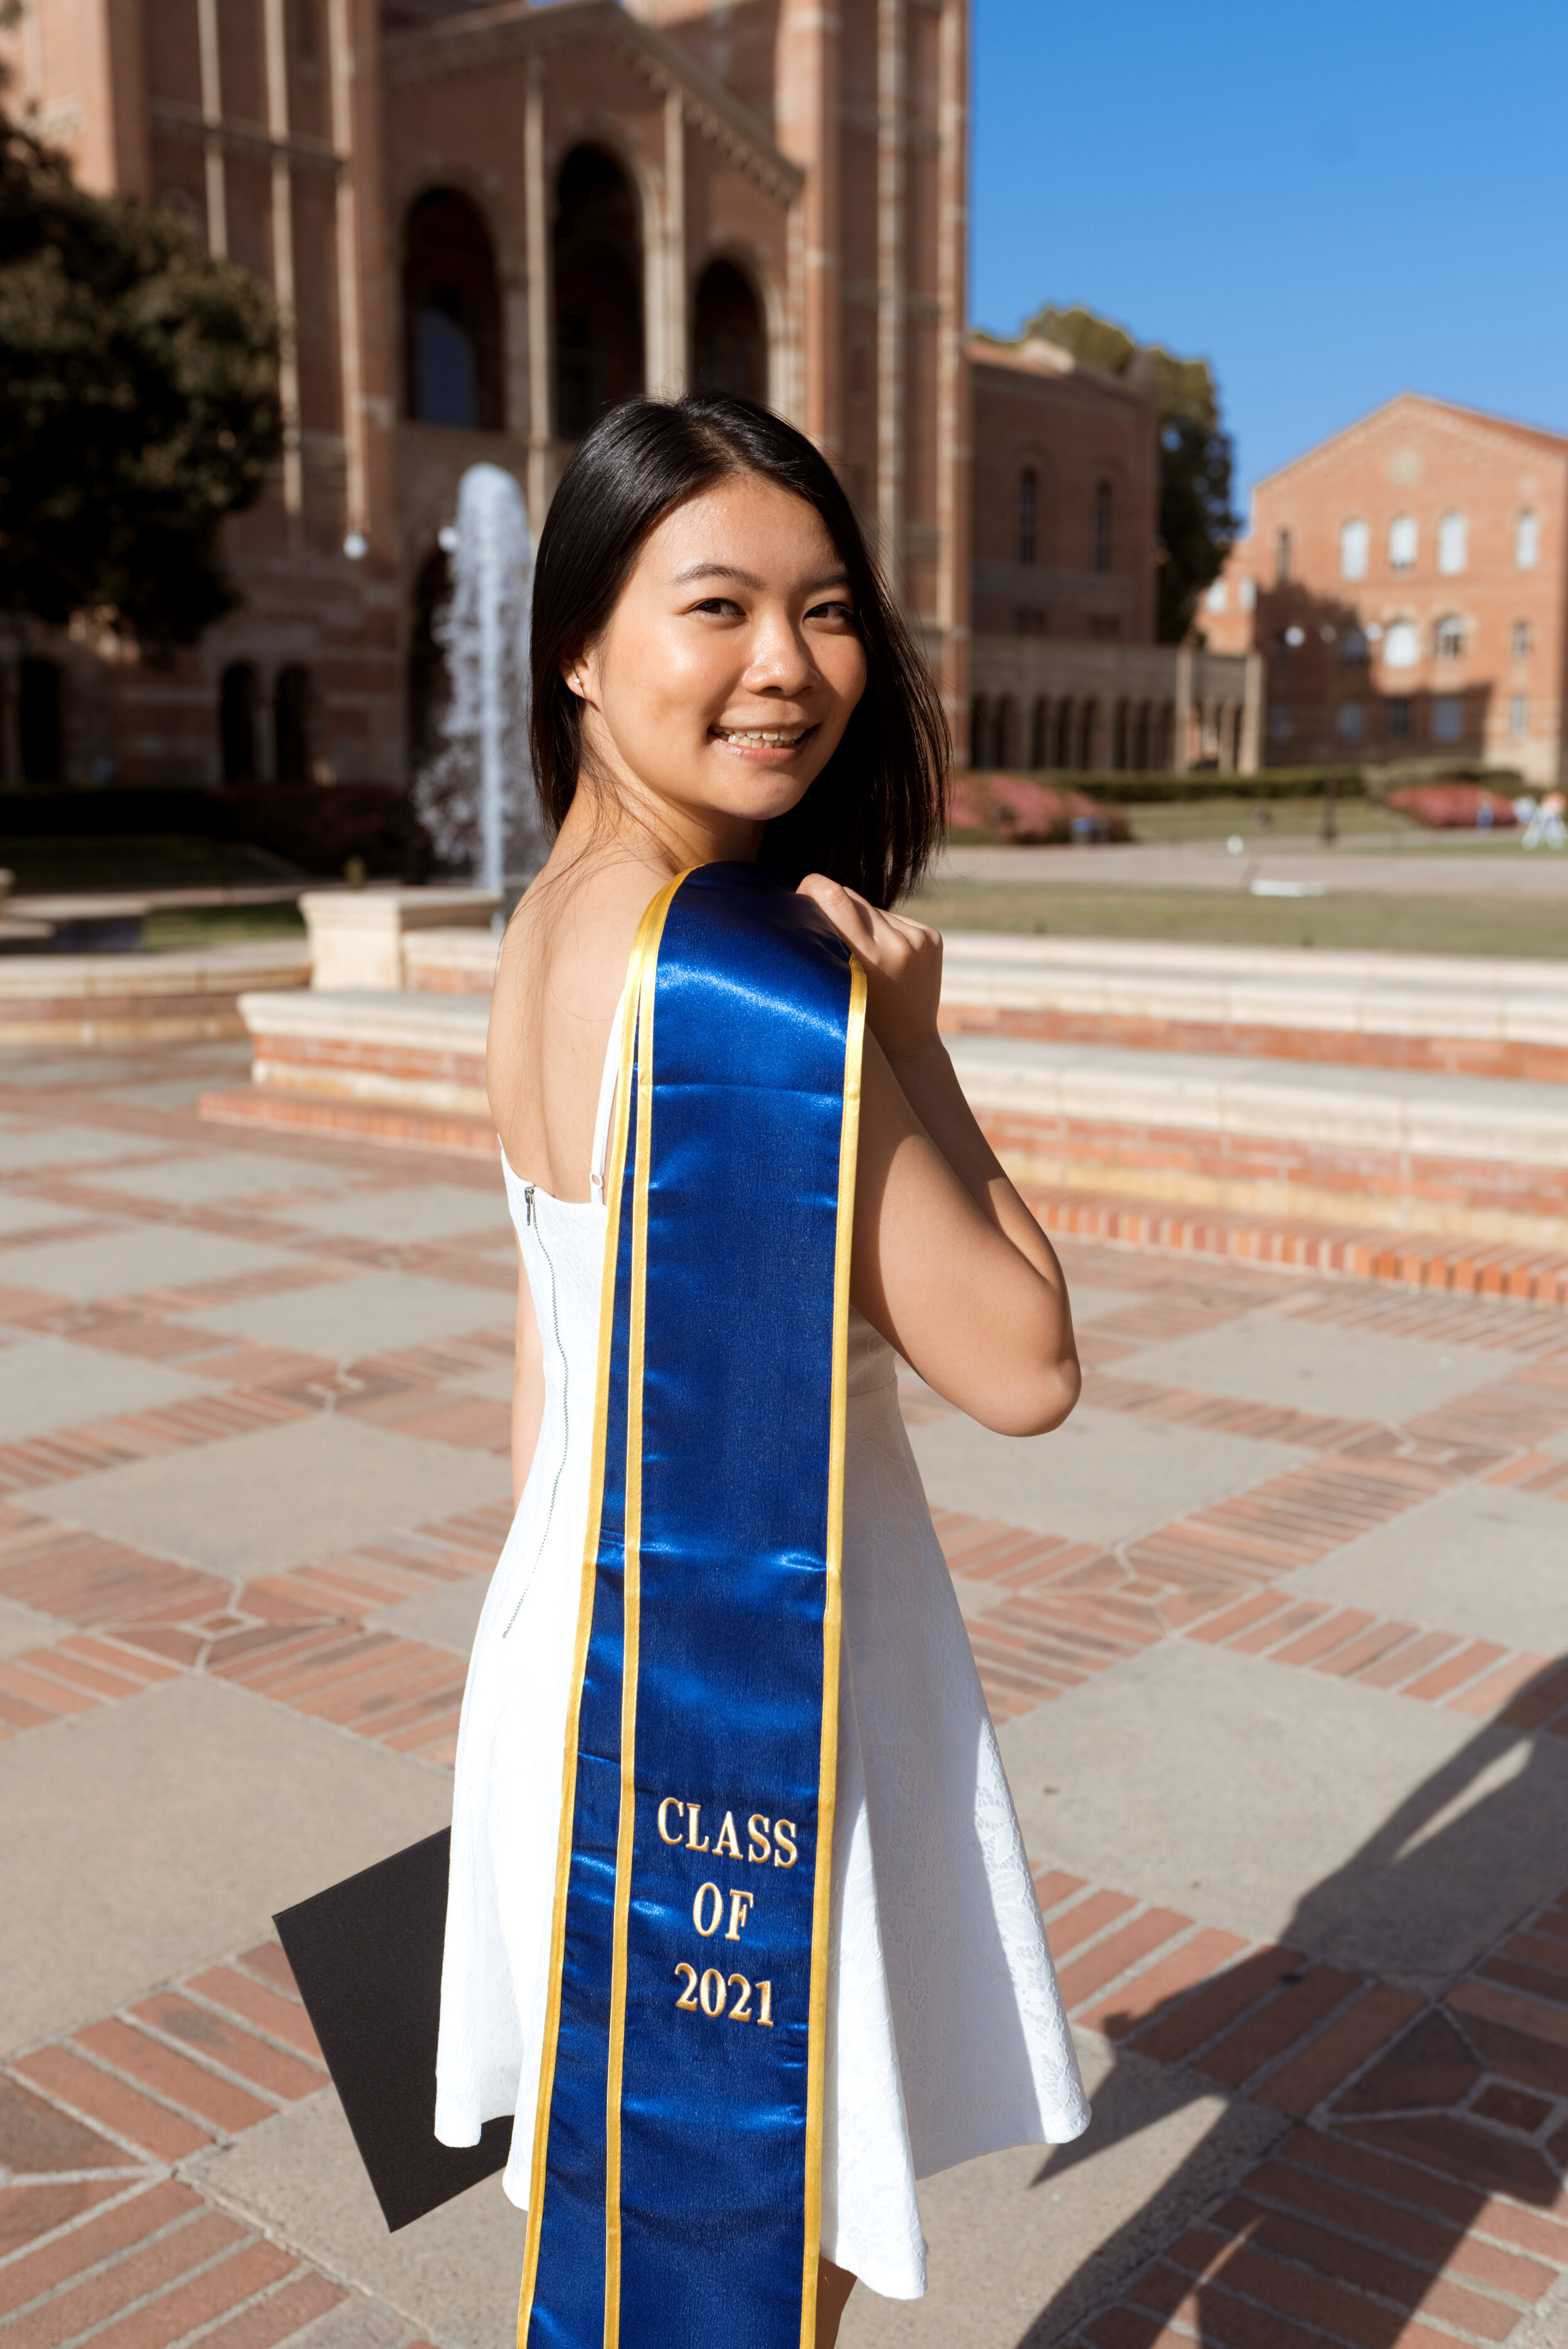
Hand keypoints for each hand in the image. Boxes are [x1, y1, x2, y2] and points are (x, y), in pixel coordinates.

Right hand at [797, 874, 942, 1061]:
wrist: (908, 1046)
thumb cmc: (857, 1023)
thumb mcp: (833, 986)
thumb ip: (823, 945)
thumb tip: (807, 897)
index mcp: (868, 958)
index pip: (834, 896)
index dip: (812, 887)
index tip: (801, 895)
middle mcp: (898, 944)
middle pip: (851, 897)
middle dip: (832, 905)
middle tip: (823, 927)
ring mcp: (919, 939)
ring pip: (872, 908)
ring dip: (859, 922)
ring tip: (859, 957)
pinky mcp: (931, 937)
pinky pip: (893, 918)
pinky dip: (881, 930)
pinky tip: (882, 959)